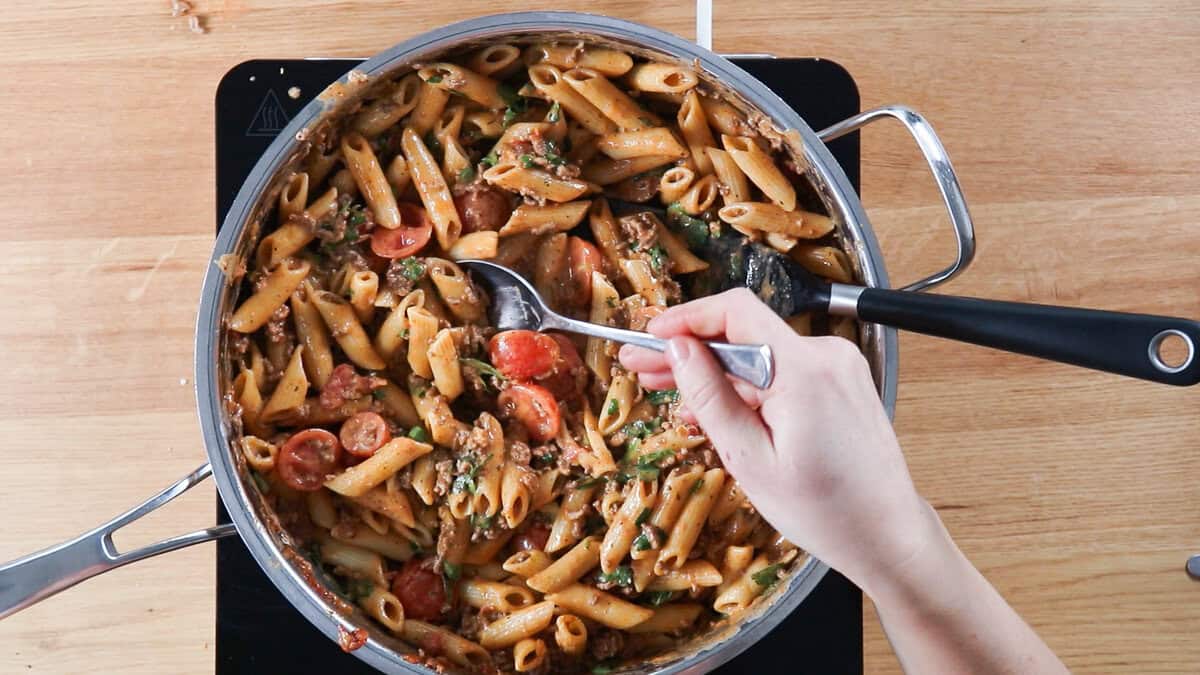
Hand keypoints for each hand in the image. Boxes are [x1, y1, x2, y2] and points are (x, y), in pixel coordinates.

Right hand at [619, 289, 932, 590]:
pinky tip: (714, 406)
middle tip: (642, 367)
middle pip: (743, 332)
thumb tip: (678, 350)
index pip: (736, 311)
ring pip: (759, 353)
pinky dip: (746, 385)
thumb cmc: (826, 511)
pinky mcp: (839, 381)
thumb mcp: (750, 459)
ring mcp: (837, 367)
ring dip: (714, 370)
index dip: (686, 318)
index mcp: (804, 372)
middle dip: (689, 348)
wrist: (887, 535)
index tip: (651, 335)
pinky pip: (780, 370)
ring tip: (668, 390)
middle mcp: (826, 357)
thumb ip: (711, 398)